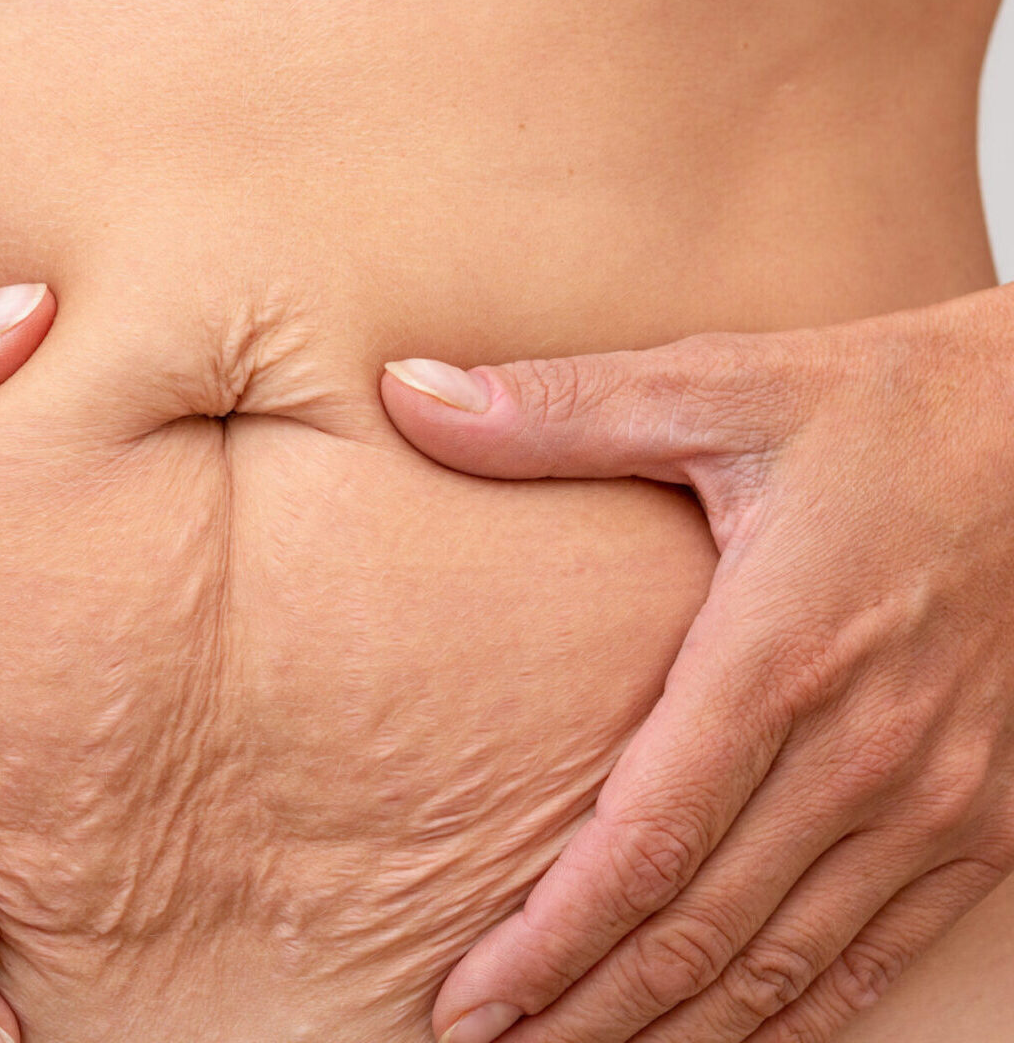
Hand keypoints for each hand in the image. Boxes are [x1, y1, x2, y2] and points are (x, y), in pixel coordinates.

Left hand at [380, 283, 1013, 1042]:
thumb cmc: (888, 404)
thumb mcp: (720, 383)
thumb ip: (558, 409)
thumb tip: (406, 394)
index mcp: (780, 654)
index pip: (644, 846)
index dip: (550, 942)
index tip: (468, 1002)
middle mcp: (866, 751)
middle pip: (701, 930)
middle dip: (589, 1010)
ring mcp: (942, 797)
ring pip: (787, 964)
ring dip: (680, 1032)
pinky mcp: (991, 817)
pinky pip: (884, 951)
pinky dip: (800, 1016)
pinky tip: (735, 1042)